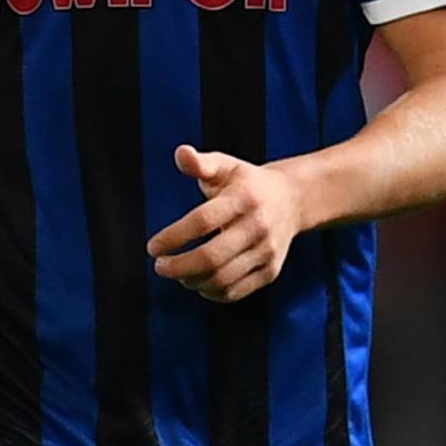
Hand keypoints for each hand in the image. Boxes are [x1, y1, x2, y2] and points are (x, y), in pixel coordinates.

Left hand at [146, 145, 307, 303]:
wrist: (293, 200)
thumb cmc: (247, 182)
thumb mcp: (225, 165)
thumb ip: (200, 163)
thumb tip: (181, 153)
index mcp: (243, 198)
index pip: (203, 221)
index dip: (174, 237)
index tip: (153, 247)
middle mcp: (257, 227)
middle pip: (212, 257)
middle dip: (179, 266)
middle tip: (160, 266)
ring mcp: (267, 252)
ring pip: (223, 278)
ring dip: (192, 281)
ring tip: (177, 273)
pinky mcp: (271, 271)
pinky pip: (236, 291)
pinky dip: (211, 292)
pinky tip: (197, 282)